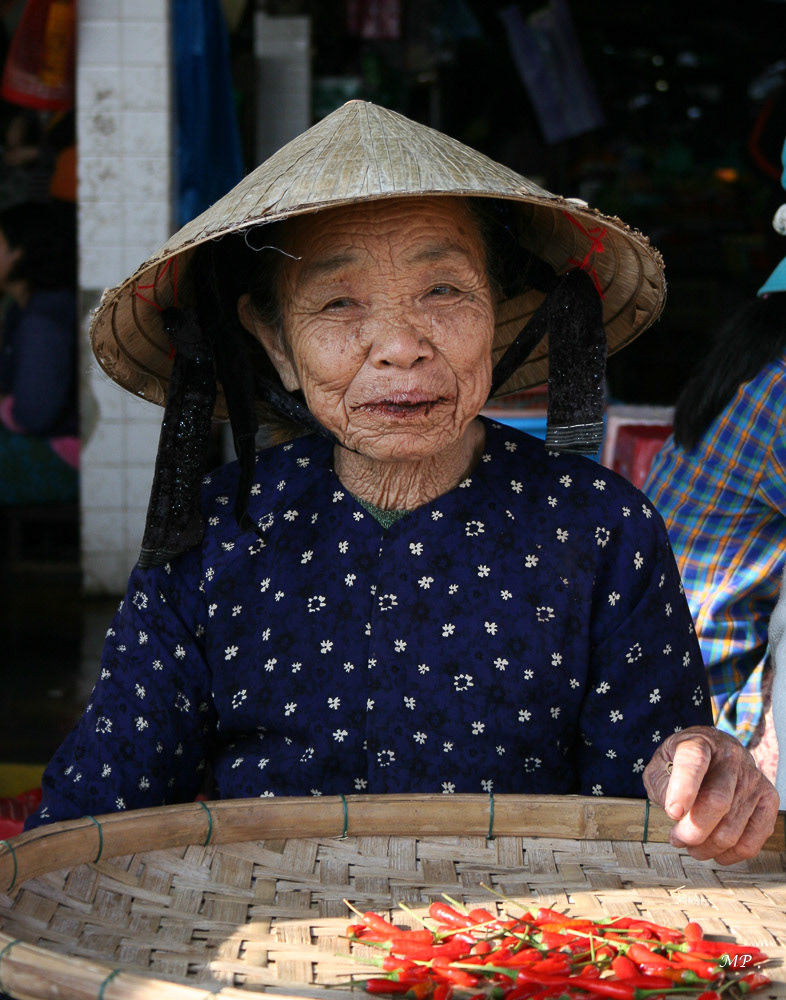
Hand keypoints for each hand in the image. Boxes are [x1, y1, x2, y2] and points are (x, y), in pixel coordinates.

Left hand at [643, 725, 778, 863]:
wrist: (713, 752)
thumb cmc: (681, 762)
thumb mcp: (660, 765)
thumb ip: (661, 785)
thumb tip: (678, 814)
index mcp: (700, 742)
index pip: (694, 761)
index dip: (683, 789)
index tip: (672, 813)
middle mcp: (731, 756)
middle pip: (717, 802)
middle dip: (693, 831)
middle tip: (677, 839)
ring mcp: (753, 778)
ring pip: (732, 828)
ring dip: (706, 847)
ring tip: (692, 845)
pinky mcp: (768, 798)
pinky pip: (752, 841)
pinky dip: (729, 855)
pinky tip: (714, 850)